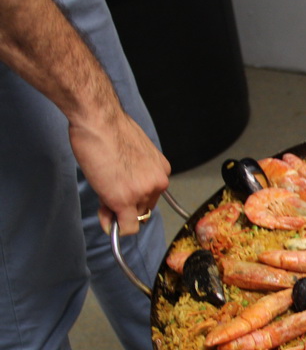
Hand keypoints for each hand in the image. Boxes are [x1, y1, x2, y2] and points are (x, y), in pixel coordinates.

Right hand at [69, 105, 169, 235]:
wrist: (99, 120)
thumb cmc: (110, 129)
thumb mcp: (132, 153)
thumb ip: (132, 174)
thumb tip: (122, 191)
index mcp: (162, 170)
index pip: (151, 195)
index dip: (134, 197)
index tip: (119, 191)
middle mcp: (158, 183)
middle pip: (143, 208)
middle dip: (125, 206)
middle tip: (106, 193)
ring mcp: (142, 193)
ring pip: (133, 217)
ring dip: (116, 211)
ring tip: (102, 191)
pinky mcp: (124, 200)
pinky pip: (128, 227)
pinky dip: (118, 229)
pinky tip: (108, 224)